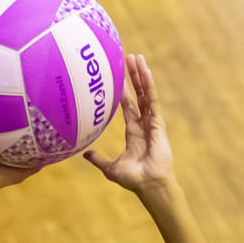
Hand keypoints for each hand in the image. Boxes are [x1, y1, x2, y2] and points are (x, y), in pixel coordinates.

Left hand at [83, 54, 175, 195]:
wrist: (149, 185)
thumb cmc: (133, 179)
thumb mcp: (111, 167)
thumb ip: (99, 159)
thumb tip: (85, 153)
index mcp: (133, 131)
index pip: (127, 105)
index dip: (124, 90)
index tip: (119, 75)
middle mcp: (143, 123)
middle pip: (138, 94)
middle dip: (133, 76)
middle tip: (128, 57)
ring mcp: (152, 122)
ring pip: (145, 93)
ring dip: (141, 75)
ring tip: (136, 57)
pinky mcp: (158, 123)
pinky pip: (152, 100)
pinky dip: (149, 85)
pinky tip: (146, 71)